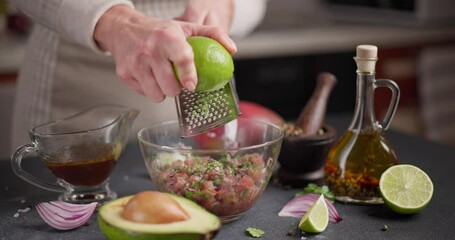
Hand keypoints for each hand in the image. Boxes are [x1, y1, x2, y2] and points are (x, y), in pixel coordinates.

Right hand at [94, 5, 236, 101]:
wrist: (123, 28)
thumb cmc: (159, 31)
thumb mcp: (186, 27)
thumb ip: (212, 35)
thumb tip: (232, 50)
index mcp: (167, 37)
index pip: (182, 59)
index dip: (189, 75)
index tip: (192, 85)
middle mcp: (149, 50)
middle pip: (170, 86)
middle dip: (177, 88)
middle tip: (177, 80)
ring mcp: (135, 64)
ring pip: (157, 95)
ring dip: (163, 91)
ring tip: (163, 78)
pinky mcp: (124, 74)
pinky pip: (144, 94)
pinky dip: (150, 89)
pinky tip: (150, 76)